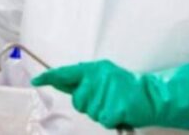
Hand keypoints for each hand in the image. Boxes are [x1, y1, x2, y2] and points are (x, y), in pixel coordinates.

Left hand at [33, 59, 188, 130]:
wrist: (152, 95)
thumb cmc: (125, 86)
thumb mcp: (104, 75)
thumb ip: (82, 78)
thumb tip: (58, 80)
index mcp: (94, 69)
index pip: (66, 72)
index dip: (49, 77)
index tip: (36, 80)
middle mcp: (98, 78)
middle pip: (78, 100)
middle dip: (88, 104)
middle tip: (105, 99)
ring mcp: (107, 93)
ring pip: (89, 111)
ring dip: (100, 112)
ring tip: (114, 103)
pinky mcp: (115, 107)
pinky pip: (103, 119)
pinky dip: (111, 119)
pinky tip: (119, 111)